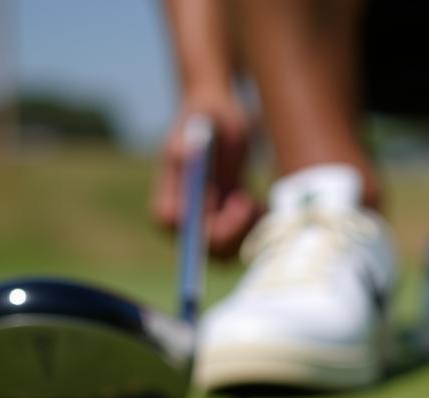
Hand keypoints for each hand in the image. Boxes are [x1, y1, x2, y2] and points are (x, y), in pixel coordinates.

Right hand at [151, 94, 263, 259]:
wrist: (222, 118)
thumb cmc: (208, 113)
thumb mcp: (201, 118)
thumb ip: (190, 137)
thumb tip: (186, 153)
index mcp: (167, 202)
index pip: (182, 231)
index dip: (211, 225)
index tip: (236, 200)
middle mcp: (183, 223)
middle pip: (209, 249)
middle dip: (236, 230)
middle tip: (248, 200)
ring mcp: (203, 229)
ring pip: (229, 253)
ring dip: (249, 231)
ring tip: (255, 201)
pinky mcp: (224, 228)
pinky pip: (242, 245)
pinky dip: (256, 229)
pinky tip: (260, 205)